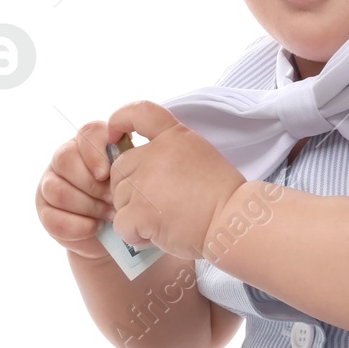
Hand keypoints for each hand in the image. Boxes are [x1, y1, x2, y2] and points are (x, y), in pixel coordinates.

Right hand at [36, 119, 118, 260]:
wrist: (116, 233)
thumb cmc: (128, 199)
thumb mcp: (134, 179)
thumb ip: (130, 166)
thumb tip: (129, 170)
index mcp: (91, 143)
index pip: (86, 133)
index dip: (94, 153)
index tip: (106, 174)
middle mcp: (65, 158)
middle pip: (65, 159)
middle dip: (92, 185)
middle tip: (113, 200)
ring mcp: (50, 183)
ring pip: (57, 190)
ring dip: (88, 207)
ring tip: (109, 215)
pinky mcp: (45, 211)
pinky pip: (53, 219)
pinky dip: (78, 226)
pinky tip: (95, 227)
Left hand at [105, 100, 245, 257]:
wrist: (234, 222)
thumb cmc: (222, 197)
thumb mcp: (200, 155)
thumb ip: (170, 153)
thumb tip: (143, 168)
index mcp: (174, 136)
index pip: (139, 112)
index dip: (120, 120)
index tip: (115, 135)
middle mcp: (155, 154)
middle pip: (120, 167)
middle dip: (129, 188)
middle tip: (155, 205)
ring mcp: (145, 182)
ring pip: (118, 198)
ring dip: (133, 214)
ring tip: (162, 222)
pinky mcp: (140, 211)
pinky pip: (121, 224)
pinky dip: (134, 235)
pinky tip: (155, 236)